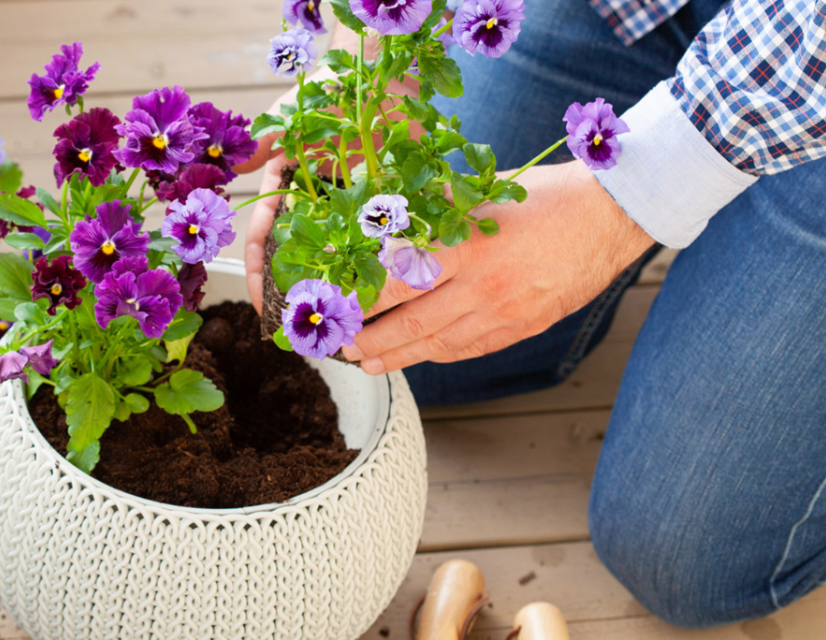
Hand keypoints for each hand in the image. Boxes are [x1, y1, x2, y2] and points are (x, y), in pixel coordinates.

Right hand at [235, 20, 380, 310]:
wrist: (380, 74)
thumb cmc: (326, 91)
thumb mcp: (287, 117)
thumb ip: (262, 143)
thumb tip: (234, 169)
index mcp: (285, 188)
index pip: (262, 238)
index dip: (256, 272)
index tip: (259, 302)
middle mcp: (315, 204)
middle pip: (296, 258)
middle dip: (292, 293)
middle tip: (294, 328)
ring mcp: (349, 207)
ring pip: (335, 258)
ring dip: (332, 290)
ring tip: (335, 325)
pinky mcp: (384, 205)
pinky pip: (377, 243)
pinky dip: (375, 269)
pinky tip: (376, 295)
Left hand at [340, 160, 655, 374]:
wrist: (615, 215)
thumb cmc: (547, 195)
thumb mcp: (485, 191)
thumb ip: (438, 208)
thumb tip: (389, 215)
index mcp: (468, 246)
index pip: (399, 280)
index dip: (363, 298)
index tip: (337, 303)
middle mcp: (484, 285)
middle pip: (412, 321)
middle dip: (371, 338)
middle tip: (343, 345)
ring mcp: (506, 312)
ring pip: (439, 344)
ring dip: (399, 356)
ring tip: (369, 362)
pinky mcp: (526, 326)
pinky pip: (473, 349)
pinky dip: (441, 355)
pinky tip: (420, 356)